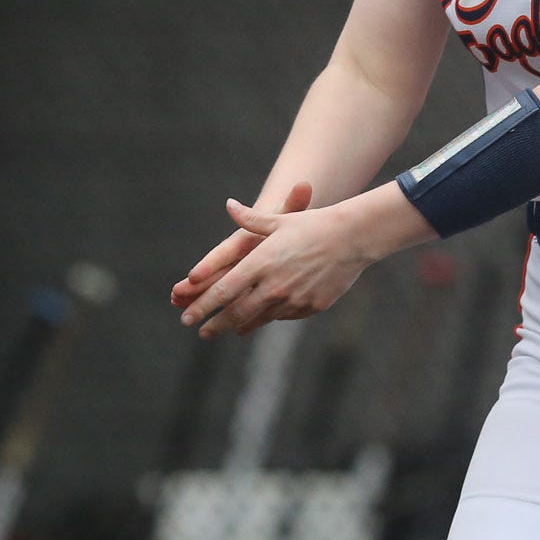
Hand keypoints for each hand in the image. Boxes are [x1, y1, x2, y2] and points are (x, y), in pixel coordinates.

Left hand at [176, 191, 373, 338]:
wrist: (353, 237)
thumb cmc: (313, 224)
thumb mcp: (279, 220)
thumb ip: (250, 219)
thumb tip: (229, 206)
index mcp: (261, 263)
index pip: (223, 290)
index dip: (202, 306)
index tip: (187, 318)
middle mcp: (273, 285)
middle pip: (237, 313)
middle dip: (216, 325)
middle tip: (201, 333)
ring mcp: (293, 299)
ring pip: (260, 319)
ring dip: (241, 326)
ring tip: (228, 330)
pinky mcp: (311, 307)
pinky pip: (284, 316)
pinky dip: (269, 318)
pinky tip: (262, 319)